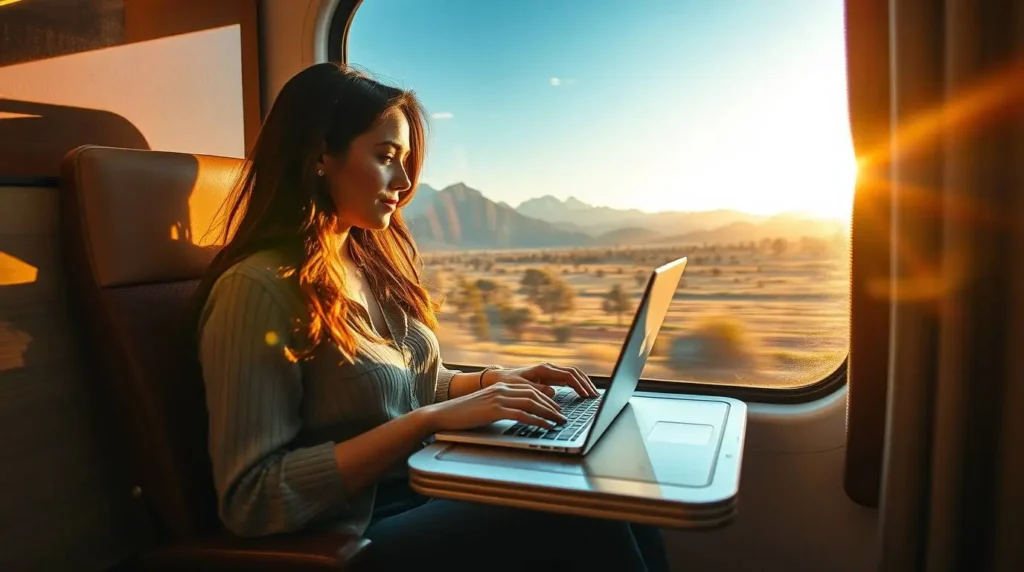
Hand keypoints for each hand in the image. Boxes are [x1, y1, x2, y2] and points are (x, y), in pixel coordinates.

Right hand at [423, 382, 567, 431]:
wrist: (443, 415)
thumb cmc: (464, 415)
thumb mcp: (487, 408)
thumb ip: (503, 407)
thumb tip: (519, 414)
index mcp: (501, 386)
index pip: (530, 389)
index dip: (546, 398)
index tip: (557, 408)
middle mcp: (502, 389)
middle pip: (534, 395)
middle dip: (552, 406)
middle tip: (563, 416)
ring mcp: (498, 398)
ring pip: (531, 403)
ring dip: (549, 413)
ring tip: (559, 422)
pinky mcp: (494, 410)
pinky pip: (522, 414)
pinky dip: (537, 420)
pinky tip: (545, 426)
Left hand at [483, 362, 598, 397]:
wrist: (499, 378)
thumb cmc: (509, 383)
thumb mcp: (520, 387)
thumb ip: (536, 389)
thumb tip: (553, 392)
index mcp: (543, 369)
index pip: (568, 375)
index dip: (579, 385)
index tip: (587, 395)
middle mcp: (549, 368)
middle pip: (574, 372)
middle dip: (586, 384)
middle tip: (595, 396)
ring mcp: (550, 372)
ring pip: (573, 374)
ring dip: (583, 383)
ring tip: (592, 395)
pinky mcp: (549, 377)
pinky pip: (567, 379)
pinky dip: (577, 384)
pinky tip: (582, 393)